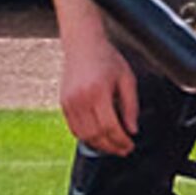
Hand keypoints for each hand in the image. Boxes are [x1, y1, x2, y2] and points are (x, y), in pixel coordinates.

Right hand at [60, 38, 139, 154]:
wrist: (82, 45)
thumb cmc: (106, 59)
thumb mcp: (127, 79)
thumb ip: (131, 106)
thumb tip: (132, 129)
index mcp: (98, 92)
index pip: (110, 126)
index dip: (121, 140)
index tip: (130, 145)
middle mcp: (80, 99)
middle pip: (96, 134)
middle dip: (111, 146)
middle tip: (123, 149)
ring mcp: (69, 102)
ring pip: (83, 135)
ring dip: (99, 145)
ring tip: (112, 146)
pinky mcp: (63, 104)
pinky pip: (74, 128)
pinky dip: (86, 137)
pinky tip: (98, 137)